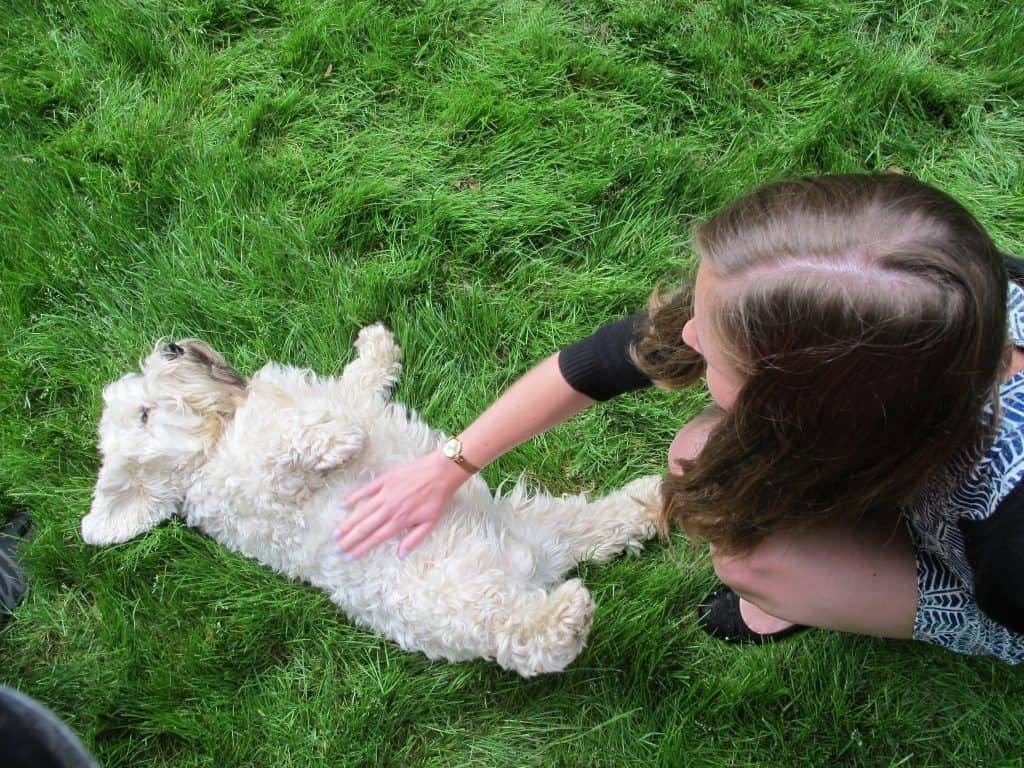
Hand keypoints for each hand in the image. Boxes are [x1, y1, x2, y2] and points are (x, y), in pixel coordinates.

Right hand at [333, 451, 470, 559]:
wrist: (442, 471)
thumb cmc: (438, 498)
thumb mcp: (431, 523)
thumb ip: (414, 539)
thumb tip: (400, 555)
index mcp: (400, 521)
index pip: (376, 538)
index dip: (361, 549)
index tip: (349, 557)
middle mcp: (390, 508)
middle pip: (365, 527)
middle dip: (349, 540)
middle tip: (336, 549)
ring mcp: (386, 493)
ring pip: (362, 511)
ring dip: (348, 523)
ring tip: (336, 534)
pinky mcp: (385, 479)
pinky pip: (365, 490)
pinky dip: (353, 497)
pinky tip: (342, 505)